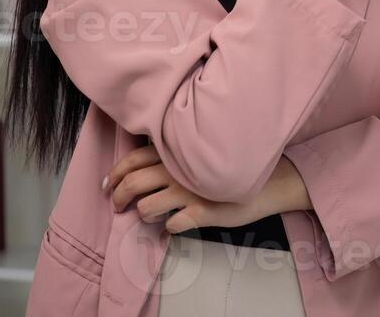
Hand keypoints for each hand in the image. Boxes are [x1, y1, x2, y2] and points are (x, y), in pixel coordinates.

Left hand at [104, 143, 310, 232]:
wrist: (271, 180)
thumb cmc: (233, 165)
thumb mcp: (200, 152)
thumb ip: (176, 155)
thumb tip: (147, 167)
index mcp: (177, 151)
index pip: (133, 160)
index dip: (115, 174)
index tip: (109, 186)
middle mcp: (179, 168)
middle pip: (133, 183)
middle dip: (119, 198)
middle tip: (118, 207)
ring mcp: (189, 190)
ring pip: (147, 207)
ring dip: (144, 214)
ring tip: (152, 215)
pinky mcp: (202, 211)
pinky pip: (172, 225)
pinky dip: (169, 228)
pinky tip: (177, 224)